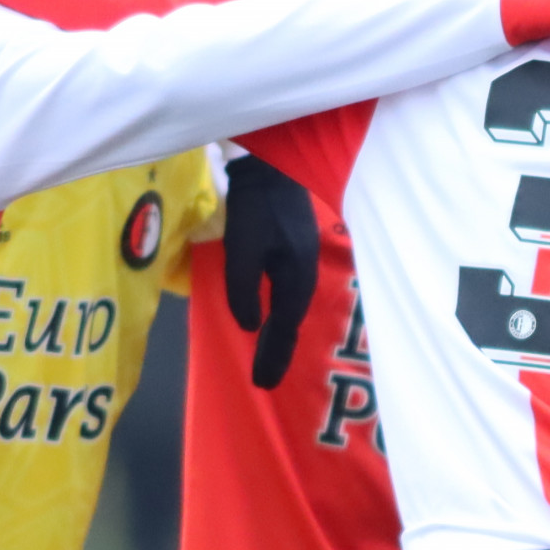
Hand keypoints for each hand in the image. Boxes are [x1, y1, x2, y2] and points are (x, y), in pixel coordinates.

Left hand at [223, 155, 322, 385]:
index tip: (261, 383)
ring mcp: (304, 262)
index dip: (272, 357)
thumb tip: (249, 325)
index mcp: (296, 279)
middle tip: (265, 380)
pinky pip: (290, 295)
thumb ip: (244, 290)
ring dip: (280, 336)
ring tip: (269, 356)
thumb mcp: (243, 249)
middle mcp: (306, 275)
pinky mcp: (297, 251)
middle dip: (279, 352)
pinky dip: (281, 314)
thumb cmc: (256, 207)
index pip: (284, 329)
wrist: (270, 167)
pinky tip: (273, 318)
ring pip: (293, 310)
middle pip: (293, 323)